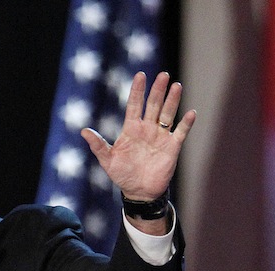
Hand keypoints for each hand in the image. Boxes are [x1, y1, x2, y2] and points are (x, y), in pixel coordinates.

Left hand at [81, 71, 195, 201]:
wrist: (139, 192)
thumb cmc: (122, 175)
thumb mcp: (107, 160)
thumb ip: (98, 145)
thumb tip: (83, 131)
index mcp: (131, 129)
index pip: (134, 105)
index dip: (137, 90)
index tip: (140, 75)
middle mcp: (147, 129)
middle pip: (153, 105)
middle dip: (157, 90)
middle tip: (163, 75)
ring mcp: (160, 137)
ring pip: (167, 114)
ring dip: (172, 100)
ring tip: (176, 86)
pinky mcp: (172, 147)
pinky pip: (181, 132)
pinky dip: (186, 123)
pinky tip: (190, 113)